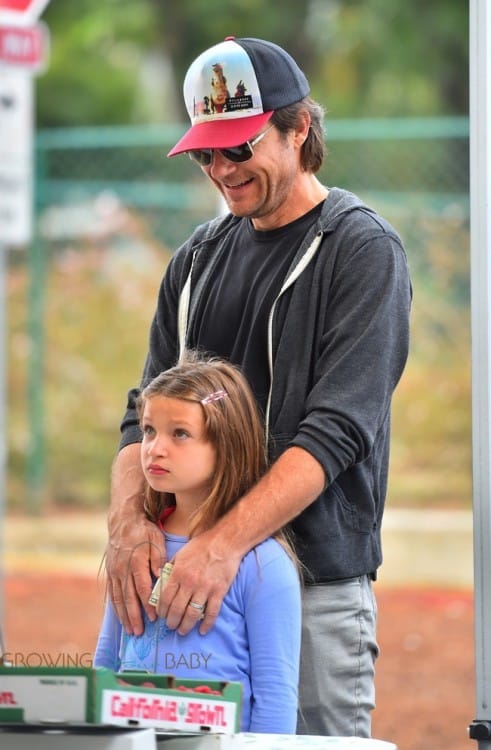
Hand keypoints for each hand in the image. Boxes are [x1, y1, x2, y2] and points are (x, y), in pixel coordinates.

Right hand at [105, 513, 164, 634]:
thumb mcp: (157, 540)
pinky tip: (121, 617)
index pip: (142, 588)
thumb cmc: (145, 531)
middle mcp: (123, 569)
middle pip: (128, 597)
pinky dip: (116, 607)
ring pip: (118, 598)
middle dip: (134, 617)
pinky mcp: (110, 572)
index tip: (155, 617)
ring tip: (130, 631)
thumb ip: (159, 560)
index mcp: (136, 562)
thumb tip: (160, 578)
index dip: (148, 605)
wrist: (123, 521)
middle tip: (140, 633)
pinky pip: (112, 593)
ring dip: (124, 616)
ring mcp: (114, 572)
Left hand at [158, 529, 241, 634]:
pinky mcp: (219, 592)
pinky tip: (202, 630)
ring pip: (192, 614)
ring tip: (182, 631)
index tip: (161, 616)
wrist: (225, 542)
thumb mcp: (180, 554)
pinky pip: (211, 613)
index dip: (161, 611)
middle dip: (171, 621)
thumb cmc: (201, 546)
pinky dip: (206, 624)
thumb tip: (161, 584)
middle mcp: (190, 582)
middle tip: (170, 626)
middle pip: (176, 609)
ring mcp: (205, 588)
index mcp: (178, 572)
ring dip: (185, 626)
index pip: (165, 598)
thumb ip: (170, 569)